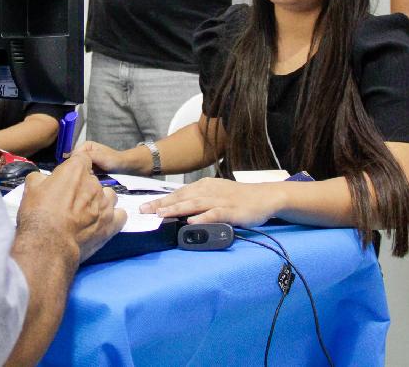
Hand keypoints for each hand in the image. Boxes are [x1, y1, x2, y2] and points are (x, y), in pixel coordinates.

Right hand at [17, 154, 126, 262]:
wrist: (48, 245)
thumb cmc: (38, 215)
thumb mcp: (31, 189)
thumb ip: (40, 178)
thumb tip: (42, 178)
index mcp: (76, 170)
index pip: (82, 158)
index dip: (75, 167)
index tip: (67, 178)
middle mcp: (94, 183)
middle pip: (93, 180)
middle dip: (83, 188)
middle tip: (70, 203)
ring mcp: (106, 203)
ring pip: (109, 195)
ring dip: (101, 201)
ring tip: (88, 213)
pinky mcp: (112, 223)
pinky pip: (121, 215)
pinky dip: (114, 218)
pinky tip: (103, 223)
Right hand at [71, 140, 147, 174]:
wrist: (124, 167)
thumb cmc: (113, 160)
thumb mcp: (98, 156)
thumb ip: (85, 156)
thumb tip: (73, 161)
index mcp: (86, 145)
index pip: (73, 155)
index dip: (74, 163)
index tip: (76, 172)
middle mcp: (85, 152)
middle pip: (75, 162)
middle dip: (77, 169)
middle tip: (81, 177)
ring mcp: (88, 161)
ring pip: (79, 168)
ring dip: (81, 174)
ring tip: (85, 179)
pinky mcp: (91, 169)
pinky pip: (84, 173)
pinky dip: (85, 177)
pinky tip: (88, 181)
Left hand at [139, 177, 279, 227]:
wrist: (265, 196)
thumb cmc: (238, 197)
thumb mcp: (215, 194)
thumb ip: (198, 200)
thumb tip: (177, 209)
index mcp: (203, 186)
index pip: (178, 193)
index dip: (160, 200)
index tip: (144, 207)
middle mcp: (209, 191)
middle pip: (182, 197)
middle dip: (162, 204)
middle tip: (144, 211)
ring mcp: (220, 200)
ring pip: (194, 204)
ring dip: (176, 209)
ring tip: (161, 214)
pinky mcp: (232, 211)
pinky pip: (215, 214)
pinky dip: (203, 217)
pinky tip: (192, 221)